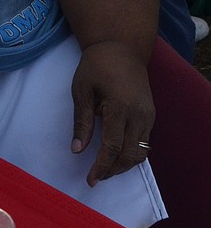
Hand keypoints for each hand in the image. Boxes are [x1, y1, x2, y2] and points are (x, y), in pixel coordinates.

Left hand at [70, 41, 154, 185]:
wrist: (122, 48)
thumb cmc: (97, 66)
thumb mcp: (82, 90)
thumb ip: (81, 121)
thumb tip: (77, 150)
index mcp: (120, 107)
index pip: (112, 147)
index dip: (101, 166)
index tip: (90, 179)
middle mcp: (139, 114)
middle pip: (130, 155)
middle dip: (112, 170)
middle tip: (95, 177)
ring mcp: (148, 115)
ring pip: (141, 152)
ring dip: (124, 165)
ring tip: (105, 170)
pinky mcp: (151, 115)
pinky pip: (145, 142)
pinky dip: (132, 154)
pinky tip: (117, 156)